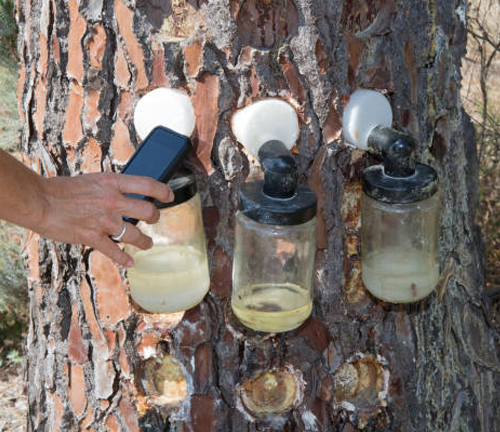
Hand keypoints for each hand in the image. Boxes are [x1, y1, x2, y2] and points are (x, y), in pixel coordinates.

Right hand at [37, 173, 172, 266]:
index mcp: (112, 183)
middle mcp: (113, 201)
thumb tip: (126, 195)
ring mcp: (104, 221)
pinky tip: (130, 262)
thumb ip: (111, 188)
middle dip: (155, 217)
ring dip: (145, 241)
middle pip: (148, 211)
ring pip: (136, 235)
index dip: (163, 191)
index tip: (169, 196)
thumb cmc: (63, 189)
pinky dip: (124, 259)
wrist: (40, 201)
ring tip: (147, 243)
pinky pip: (115, 252)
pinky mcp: (93, 237)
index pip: (147, 184)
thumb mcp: (93, 180)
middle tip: (153, 219)